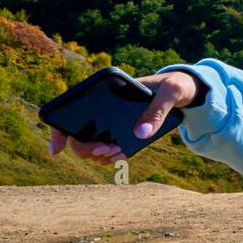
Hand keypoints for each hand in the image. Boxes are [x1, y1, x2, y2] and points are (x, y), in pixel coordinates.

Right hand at [48, 70, 202, 163]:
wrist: (186, 91)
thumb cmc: (175, 84)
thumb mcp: (171, 92)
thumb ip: (158, 110)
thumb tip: (140, 134)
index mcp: (108, 90)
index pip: (70, 109)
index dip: (58, 130)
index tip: (57, 150)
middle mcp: (103, 107)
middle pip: (77, 135)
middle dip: (85, 148)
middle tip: (108, 149)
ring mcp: (111, 121)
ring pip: (89, 146)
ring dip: (97, 156)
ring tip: (117, 152)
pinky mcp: (122, 132)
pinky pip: (106, 149)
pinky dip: (108, 158)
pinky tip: (119, 156)